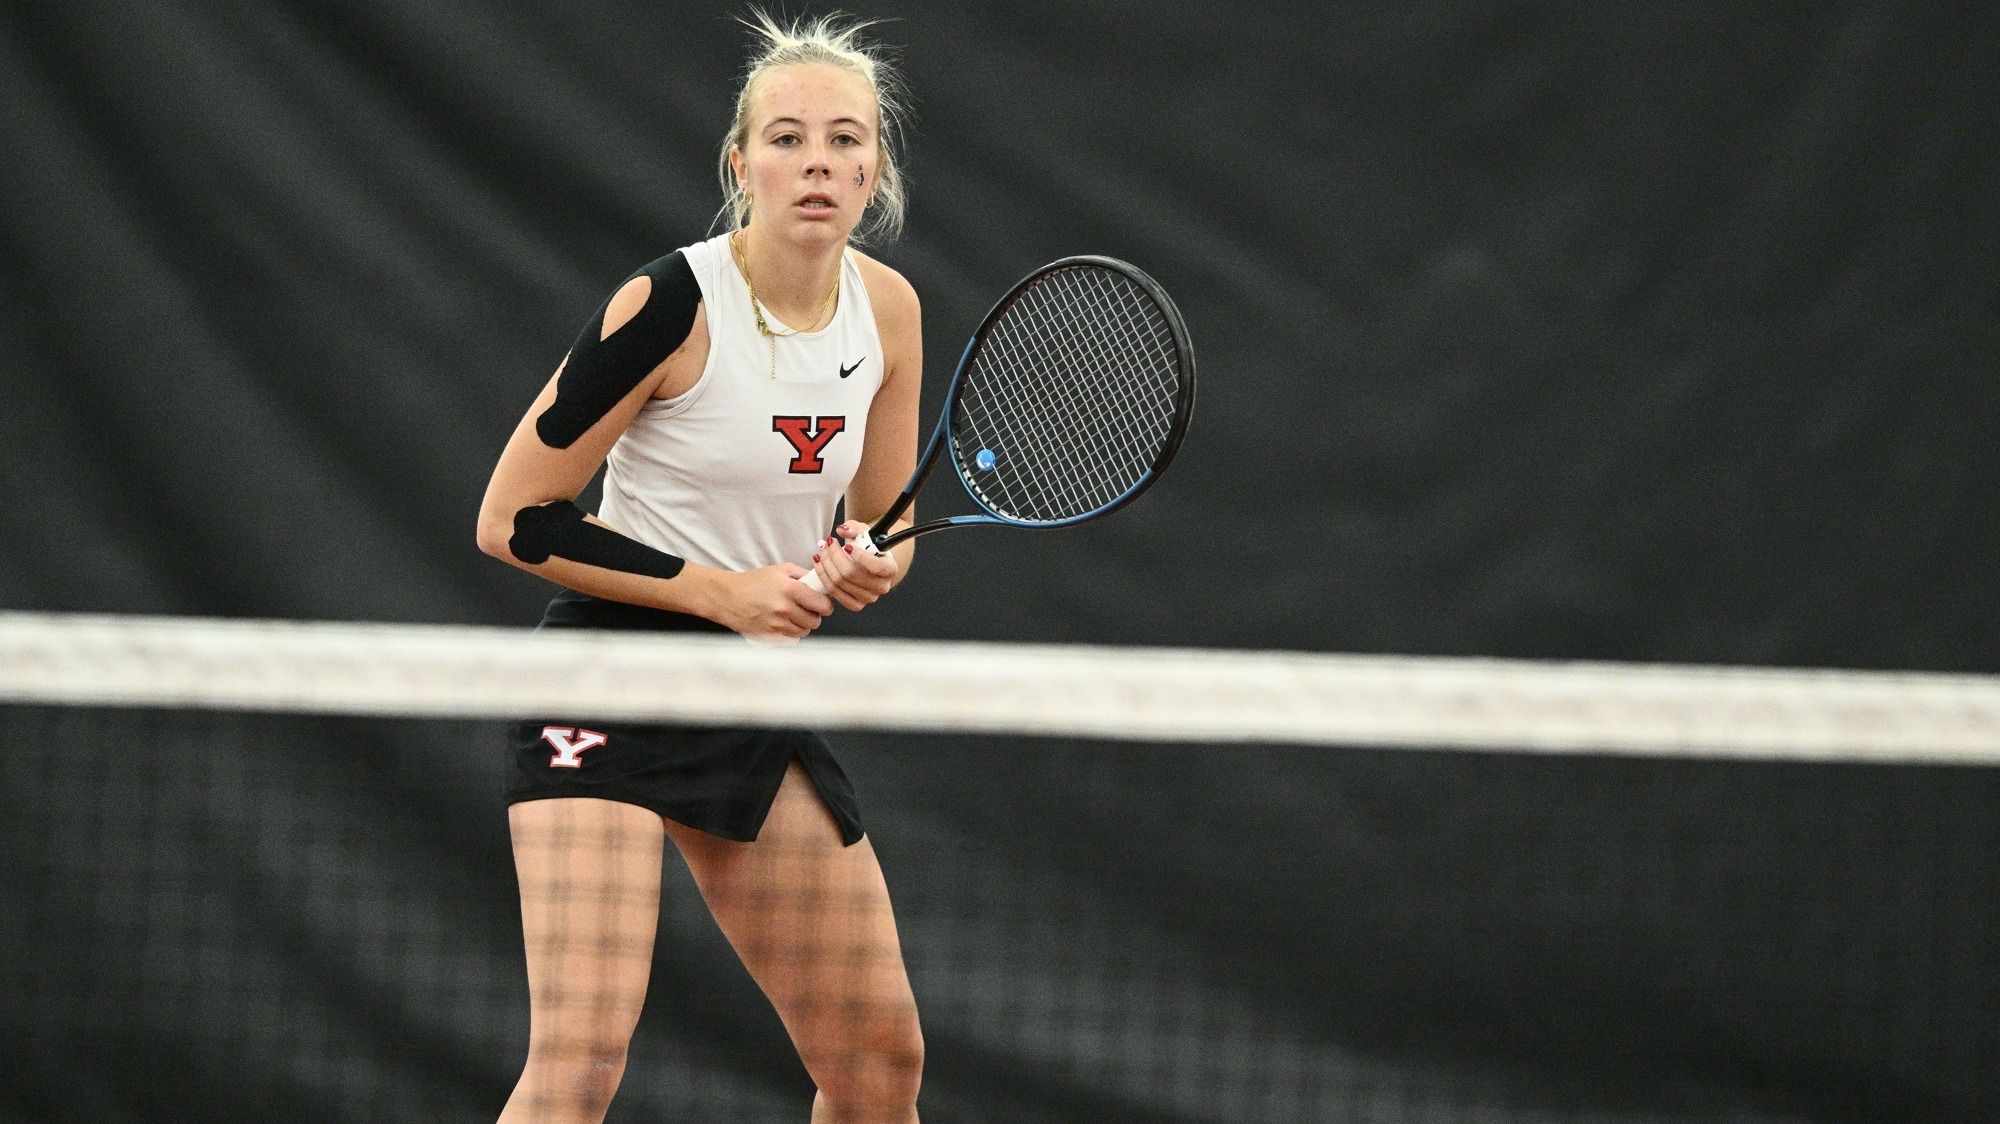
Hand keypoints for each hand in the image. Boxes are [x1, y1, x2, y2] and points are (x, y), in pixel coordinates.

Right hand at [715, 564, 833, 642]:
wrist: (727, 597)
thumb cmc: (753, 582)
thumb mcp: (780, 570)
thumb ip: (803, 575)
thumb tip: (822, 583)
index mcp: (790, 589)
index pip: (823, 605)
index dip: (826, 605)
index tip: (822, 603)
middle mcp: (785, 608)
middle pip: (815, 621)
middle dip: (814, 615)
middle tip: (806, 609)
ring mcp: (777, 624)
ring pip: (804, 632)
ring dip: (802, 625)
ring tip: (792, 615)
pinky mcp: (769, 636)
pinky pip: (792, 639)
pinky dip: (791, 633)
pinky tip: (784, 623)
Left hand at [809, 520, 899, 611]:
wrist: (868, 562)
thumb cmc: (868, 546)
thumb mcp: (864, 532)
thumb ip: (854, 528)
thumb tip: (842, 529)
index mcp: (890, 569)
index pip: (877, 566)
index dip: (860, 557)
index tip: (847, 545)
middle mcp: (882, 586)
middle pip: (852, 574)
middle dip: (835, 555)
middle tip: (828, 542)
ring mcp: (868, 598)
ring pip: (839, 582)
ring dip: (826, 564)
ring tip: (821, 550)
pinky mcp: (855, 605)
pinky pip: (834, 592)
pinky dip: (823, 576)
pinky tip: (819, 563)